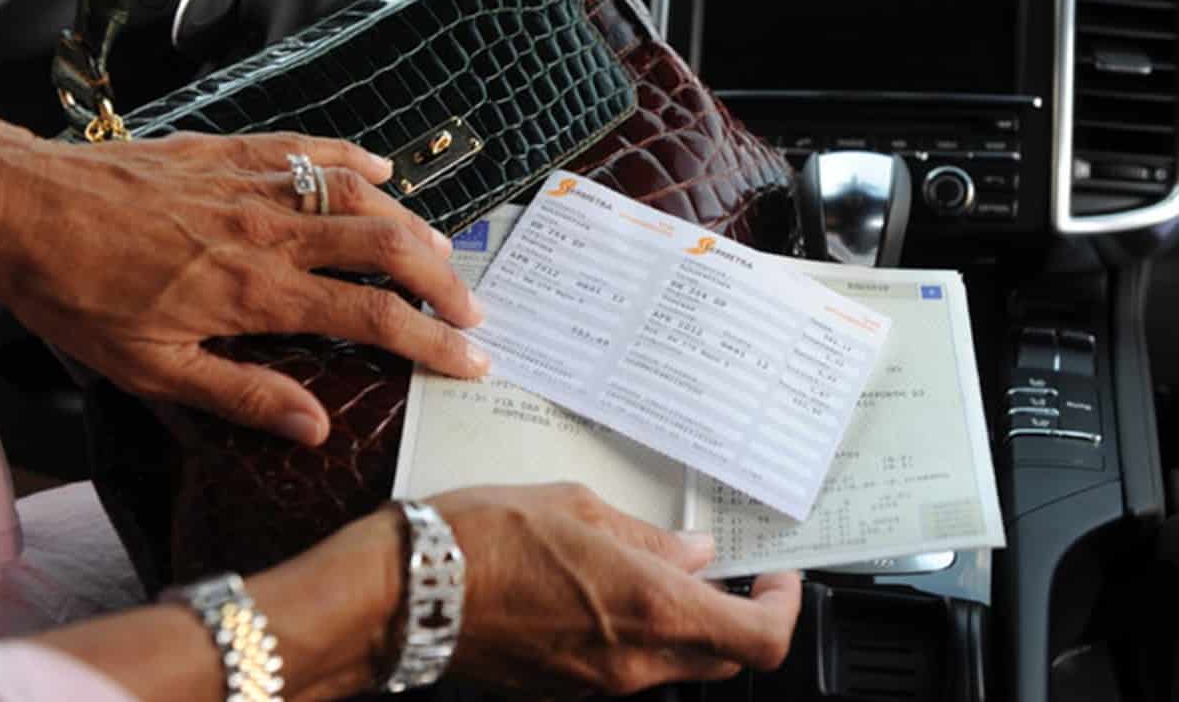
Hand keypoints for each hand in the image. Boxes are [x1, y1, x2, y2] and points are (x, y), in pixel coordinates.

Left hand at [0, 110, 488, 443]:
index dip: (432, 339)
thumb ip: (241, 394)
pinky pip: (313, 148)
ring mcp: (257, 184)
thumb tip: (313, 427)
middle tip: (472, 310)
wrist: (25, 207)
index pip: (371, 315)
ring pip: (363, 196)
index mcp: (257, 292)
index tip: (471, 358)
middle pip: (388, 248)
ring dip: (413, 225)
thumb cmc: (79, 293)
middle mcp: (272, 233)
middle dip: (443, 282)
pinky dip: (357, 159)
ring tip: (442, 253)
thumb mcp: (151, 369)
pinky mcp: (235, 151)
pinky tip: (383, 171)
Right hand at [428, 484, 800, 696]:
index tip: (778, 578)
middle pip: (724, 657)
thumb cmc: (484, 538)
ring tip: (657, 569)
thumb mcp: (577, 507)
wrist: (407, 593)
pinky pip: (627, 669)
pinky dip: (639, 635)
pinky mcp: (566, 690)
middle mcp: (634, 660)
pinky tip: (607, 591)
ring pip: (676, 664)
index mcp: (650, 608)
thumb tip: (692, 552)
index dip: (784, 609)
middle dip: (737, 615)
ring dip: (685, 624)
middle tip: (725, 571)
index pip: (758, 638)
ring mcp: (599, 684)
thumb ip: (647, 536)